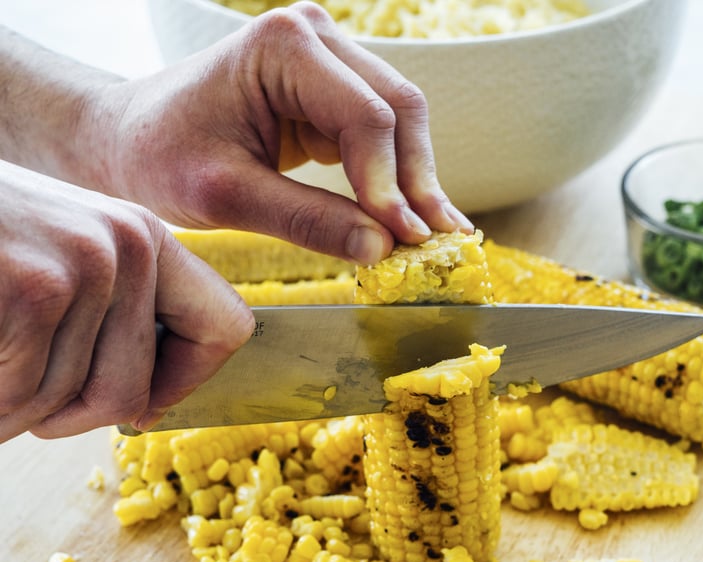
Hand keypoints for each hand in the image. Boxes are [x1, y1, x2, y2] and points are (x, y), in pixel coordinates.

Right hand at [0, 161, 254, 441]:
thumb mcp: (58, 263)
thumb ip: (112, 318)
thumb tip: (149, 406)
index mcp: (148, 239)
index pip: (228, 328)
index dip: (187, 381)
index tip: (142, 402)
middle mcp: (132, 245)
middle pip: (131, 393)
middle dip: (65, 415)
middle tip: (14, 386)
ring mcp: (87, 263)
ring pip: (70, 403)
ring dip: (12, 407)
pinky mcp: (34, 287)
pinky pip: (21, 397)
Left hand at [97, 2, 470, 263]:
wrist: (129, 138)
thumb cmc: (160, 157)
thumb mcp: (227, 196)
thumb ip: (306, 220)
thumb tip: (382, 247)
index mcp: (284, 47)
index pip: (365, 118)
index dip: (391, 185)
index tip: (403, 241)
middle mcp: (315, 38)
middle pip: (399, 108)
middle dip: (418, 181)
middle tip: (438, 243)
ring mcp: (326, 60)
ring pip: (400, 120)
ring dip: (416, 180)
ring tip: (436, 235)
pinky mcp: (329, 91)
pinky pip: (380, 133)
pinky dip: (396, 177)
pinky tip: (411, 215)